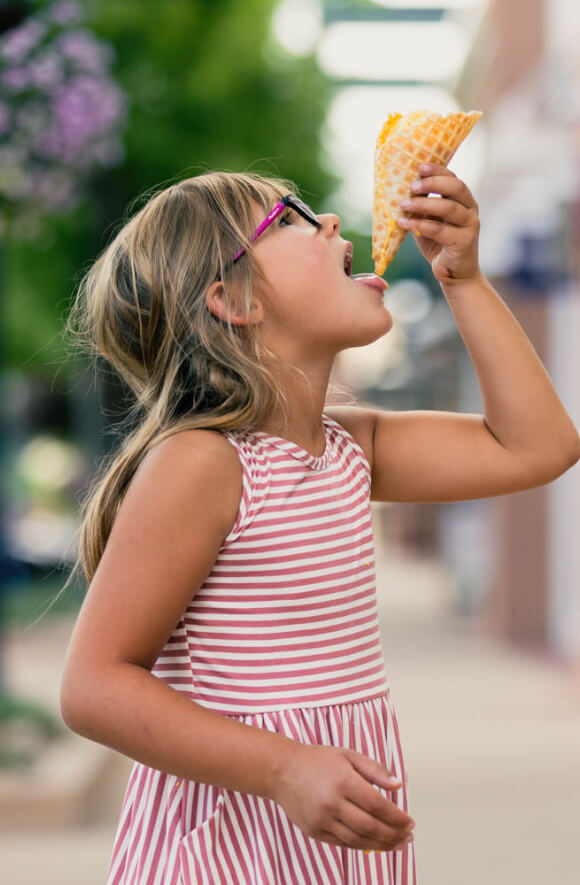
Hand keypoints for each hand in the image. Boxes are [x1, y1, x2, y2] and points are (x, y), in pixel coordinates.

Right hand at [270, 742, 414, 852]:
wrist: (282, 770)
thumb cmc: (317, 760)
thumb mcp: (348, 755)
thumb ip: (375, 770)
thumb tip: (398, 785)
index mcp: (344, 781)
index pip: (378, 805)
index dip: (397, 817)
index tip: (410, 822)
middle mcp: (333, 803)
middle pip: (370, 826)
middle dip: (393, 835)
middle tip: (408, 837)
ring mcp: (323, 819)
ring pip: (358, 840)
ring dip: (381, 845)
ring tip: (396, 844)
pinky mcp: (315, 831)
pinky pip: (343, 844)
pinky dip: (362, 846)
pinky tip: (375, 844)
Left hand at [397, 162, 482, 285]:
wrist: (453, 273)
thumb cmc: (439, 244)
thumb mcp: (429, 220)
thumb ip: (422, 206)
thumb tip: (401, 191)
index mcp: (464, 200)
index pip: (453, 179)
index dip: (438, 171)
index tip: (420, 167)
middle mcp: (470, 209)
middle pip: (456, 188)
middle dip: (433, 184)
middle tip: (413, 186)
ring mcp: (470, 225)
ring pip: (448, 208)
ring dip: (423, 204)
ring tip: (403, 205)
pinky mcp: (464, 241)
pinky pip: (440, 230)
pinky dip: (420, 225)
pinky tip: (404, 224)